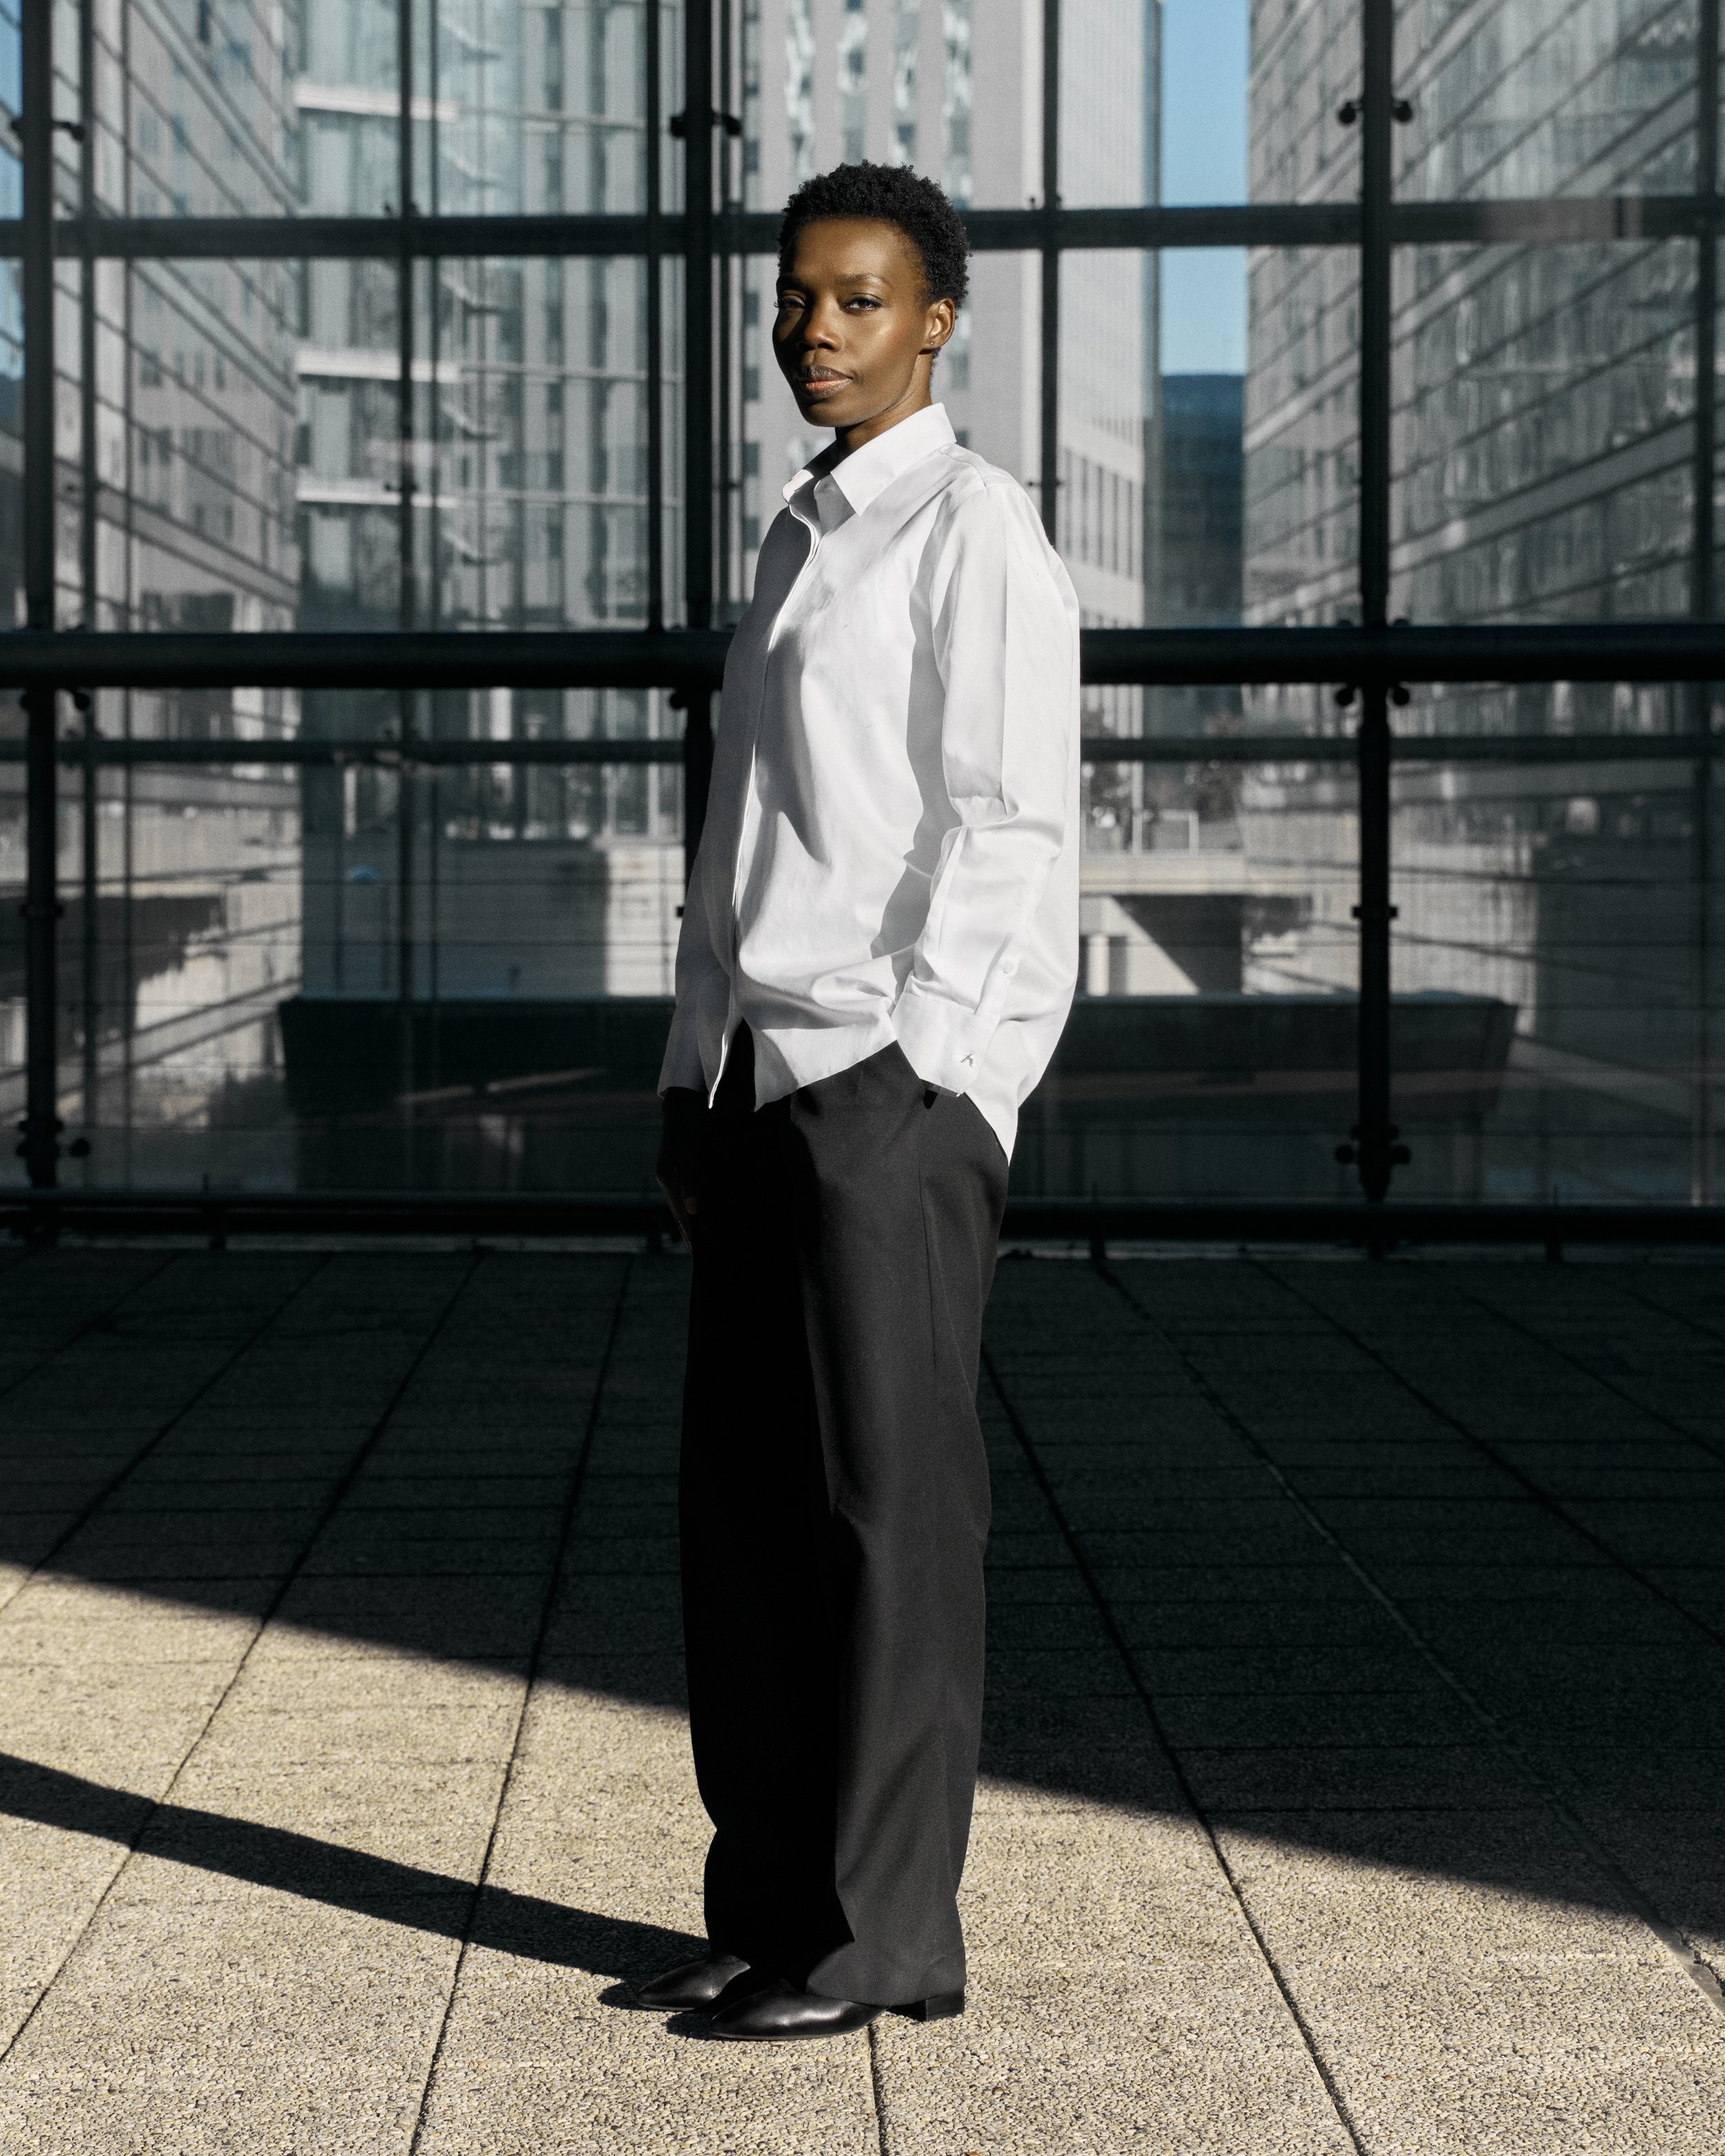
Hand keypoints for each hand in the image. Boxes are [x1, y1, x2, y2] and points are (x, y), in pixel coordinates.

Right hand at [656, 1087, 703, 1249]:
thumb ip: (691, 1180)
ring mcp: (675, 1176)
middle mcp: (670, 1181)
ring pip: (687, 1209)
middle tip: (709, 1262)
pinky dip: (699, 1211)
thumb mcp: (689, 1151)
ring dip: (697, 1228)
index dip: (693, 1237)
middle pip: (684, 1217)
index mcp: (670, 1179)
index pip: (683, 1217)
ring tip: (710, 1248)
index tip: (702, 1258)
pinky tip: (710, 1218)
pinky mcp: (683, 1171)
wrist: (684, 1104)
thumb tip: (694, 1209)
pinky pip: (692, 1197)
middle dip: (695, 1239)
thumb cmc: (689, 1125)